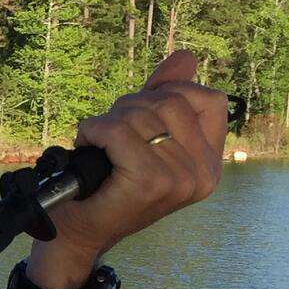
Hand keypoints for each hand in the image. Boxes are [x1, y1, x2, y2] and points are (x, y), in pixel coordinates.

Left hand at [27, 49, 229, 288]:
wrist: (77, 232)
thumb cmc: (106, 186)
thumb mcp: (142, 135)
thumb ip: (164, 98)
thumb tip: (186, 56)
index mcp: (210, 163)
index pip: (211, 100)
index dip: (172, 91)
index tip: (142, 111)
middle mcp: (204, 173)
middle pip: (171, 101)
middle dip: (131, 107)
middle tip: (110, 135)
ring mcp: (180, 179)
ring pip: (143, 114)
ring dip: (110, 121)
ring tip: (100, 145)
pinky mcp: (151, 181)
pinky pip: (118, 131)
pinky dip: (94, 131)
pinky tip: (88, 147)